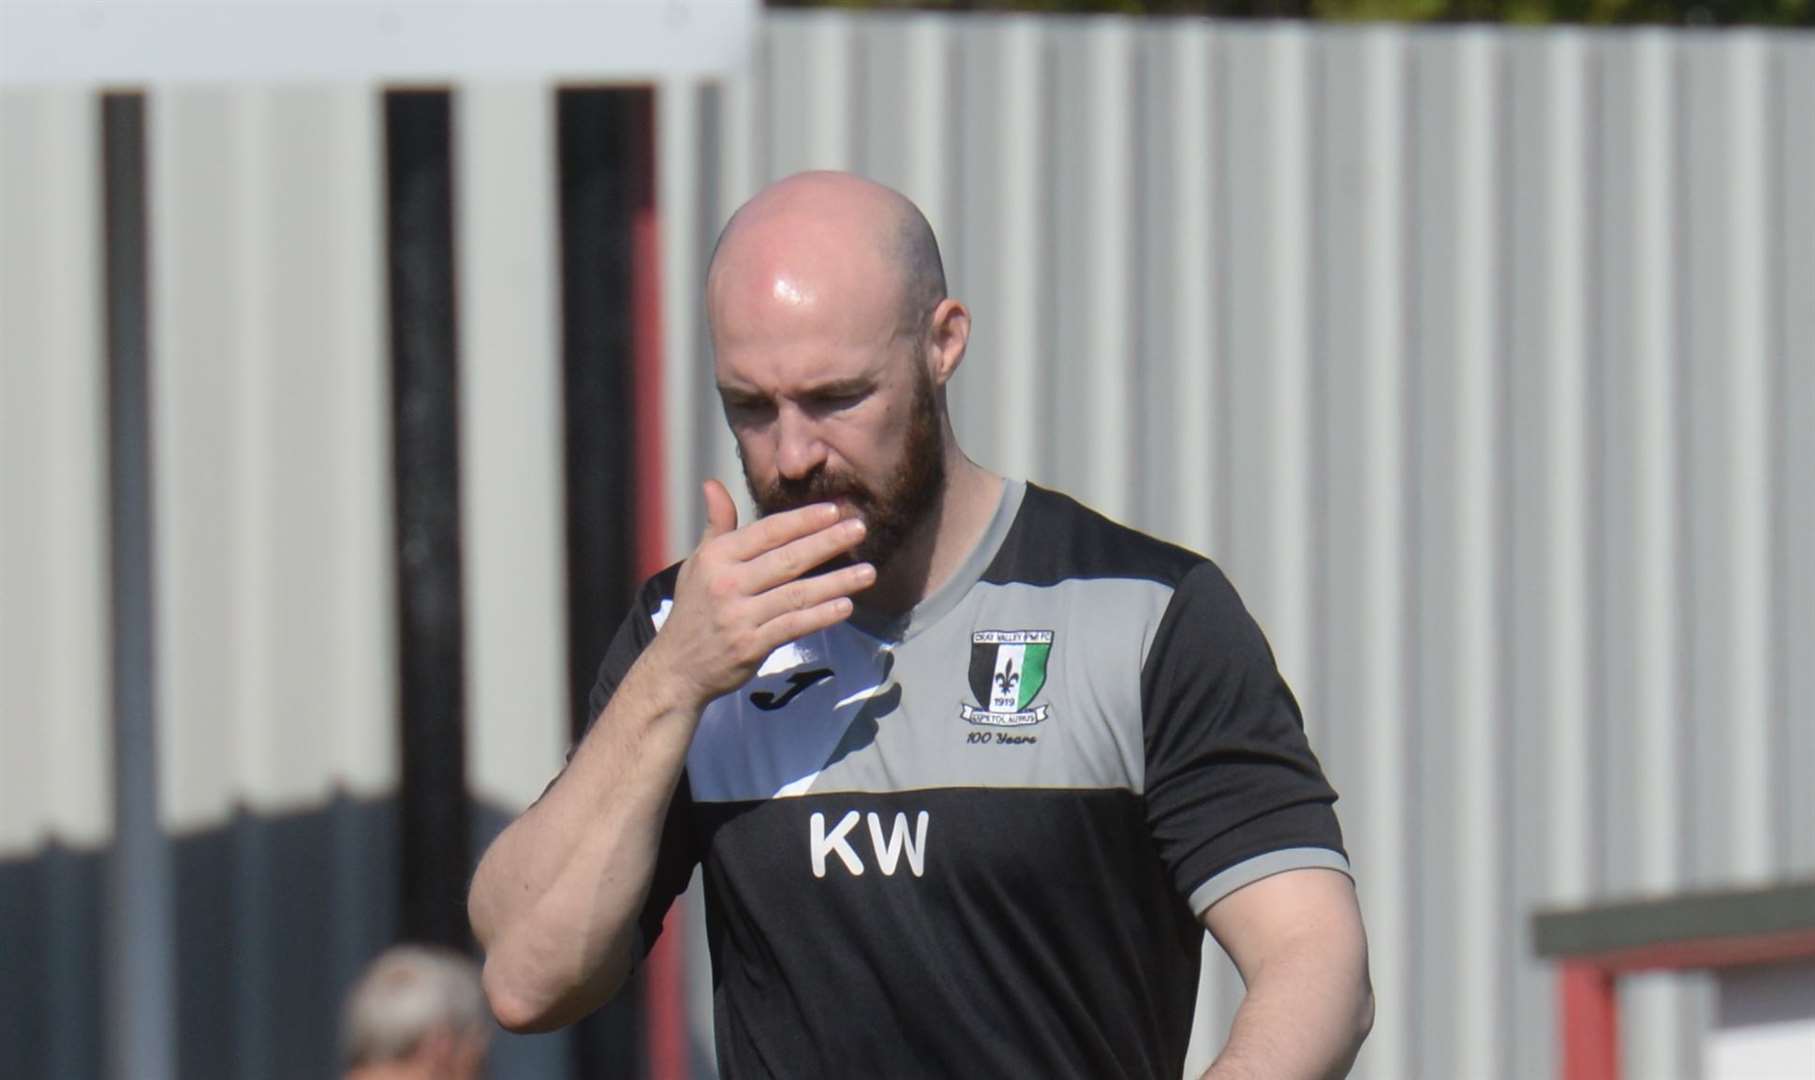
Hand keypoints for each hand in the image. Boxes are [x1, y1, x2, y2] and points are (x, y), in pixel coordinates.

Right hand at [649, 479, 874, 708]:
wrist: (678, 665)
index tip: (834, 511)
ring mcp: (739, 616)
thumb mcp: (699, 562)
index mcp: (717, 557)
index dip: (802, 520)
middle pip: (787, 559)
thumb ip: (717, 525)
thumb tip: (713, 484)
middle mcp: (727, 583)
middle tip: (860, 529)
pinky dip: (821, 616)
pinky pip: (793, 626)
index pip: (767, 532)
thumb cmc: (696, 608)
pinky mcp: (751, 645)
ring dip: (836, 582)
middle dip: (827, 542)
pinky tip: (845, 606)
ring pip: (797, 594)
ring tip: (868, 572)